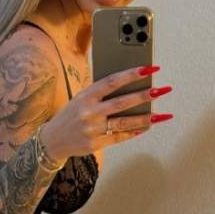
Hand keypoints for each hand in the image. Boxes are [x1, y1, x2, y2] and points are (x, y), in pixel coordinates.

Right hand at [40, 65, 172, 162]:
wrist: (52, 140)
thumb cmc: (71, 115)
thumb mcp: (81, 99)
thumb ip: (100, 93)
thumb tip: (128, 84)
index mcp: (86, 95)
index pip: (112, 81)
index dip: (131, 74)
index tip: (148, 69)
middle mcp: (89, 112)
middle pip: (121, 102)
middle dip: (144, 95)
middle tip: (162, 90)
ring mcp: (93, 129)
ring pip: (124, 122)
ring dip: (145, 118)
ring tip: (162, 114)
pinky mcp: (96, 144)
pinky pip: (119, 137)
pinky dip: (134, 132)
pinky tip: (147, 127)